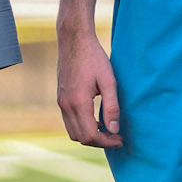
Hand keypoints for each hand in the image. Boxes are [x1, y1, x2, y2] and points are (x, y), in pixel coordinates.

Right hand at [56, 21, 122, 147]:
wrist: (74, 39)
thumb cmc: (93, 57)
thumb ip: (112, 107)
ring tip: (106, 129)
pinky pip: (68, 121)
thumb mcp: (108, 81)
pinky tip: (94, 119)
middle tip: (116, 136)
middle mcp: (66, 105)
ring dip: (89, 135)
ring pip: (72, 132)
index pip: (91, 135)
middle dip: (99, 142)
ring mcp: (61, 102)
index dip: (107, 142)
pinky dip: (81, 126)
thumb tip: (115, 130)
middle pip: (80, 137)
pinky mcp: (60, 98)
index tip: (120, 139)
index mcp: (78, 103)